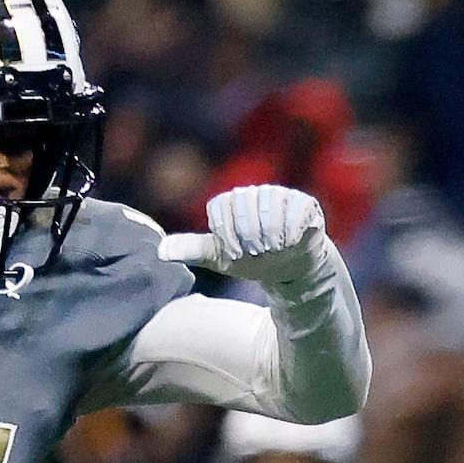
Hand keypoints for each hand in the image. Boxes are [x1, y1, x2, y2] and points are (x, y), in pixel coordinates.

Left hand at [159, 185, 329, 288]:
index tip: (237, 253)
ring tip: (274, 248)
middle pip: (244, 205)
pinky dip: (291, 228)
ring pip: (270, 204)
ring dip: (271, 233)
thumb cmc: (254, 260)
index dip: (228, 235)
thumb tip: (160, 251)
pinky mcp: (303, 203)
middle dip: (249, 235)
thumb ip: (193, 250)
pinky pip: (296, 208)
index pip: (221, 208)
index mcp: (230, 202)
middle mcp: (253, 193)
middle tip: (257, 252)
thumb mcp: (222, 258)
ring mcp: (279, 196)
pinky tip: (290, 242)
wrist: (290, 269)